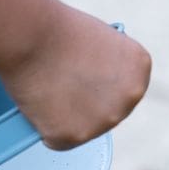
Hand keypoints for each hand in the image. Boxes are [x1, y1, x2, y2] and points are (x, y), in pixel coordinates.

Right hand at [0, 6, 151, 150]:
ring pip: (82, 129)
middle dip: (85, 105)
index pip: (122, 88)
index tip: (81, 74)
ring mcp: (104, 120)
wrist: (29, 36)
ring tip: (46, 91)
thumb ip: (105, 66)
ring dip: (65, 118)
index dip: (98, 82)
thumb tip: (93, 86)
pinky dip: (45, 127)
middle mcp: (130, 97)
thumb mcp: (97, 40)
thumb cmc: (54, 30)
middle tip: (60, 86)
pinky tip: (38, 104)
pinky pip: (57, 139)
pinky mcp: (75, 136)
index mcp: (139, 69)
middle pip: (107, 112)